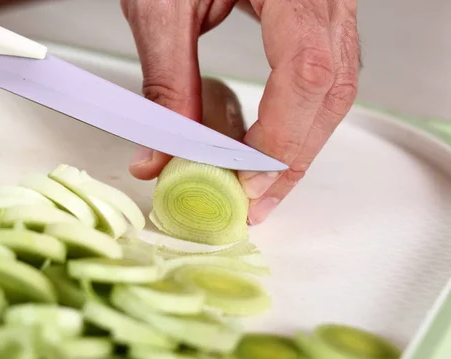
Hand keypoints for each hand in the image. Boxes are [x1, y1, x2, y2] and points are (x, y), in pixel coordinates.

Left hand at [122, 0, 359, 224]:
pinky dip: (300, 120)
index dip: (281, 137)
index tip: (246, 182)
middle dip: (294, 157)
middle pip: (330, 90)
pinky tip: (275, 147)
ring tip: (264, 186)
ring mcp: (328, 4)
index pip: (305, 70)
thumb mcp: (162, 6)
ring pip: (334, 89)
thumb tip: (160, 154)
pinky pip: (324, 76)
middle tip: (256, 202)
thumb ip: (166, 82)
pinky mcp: (317, 17)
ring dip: (300, 146)